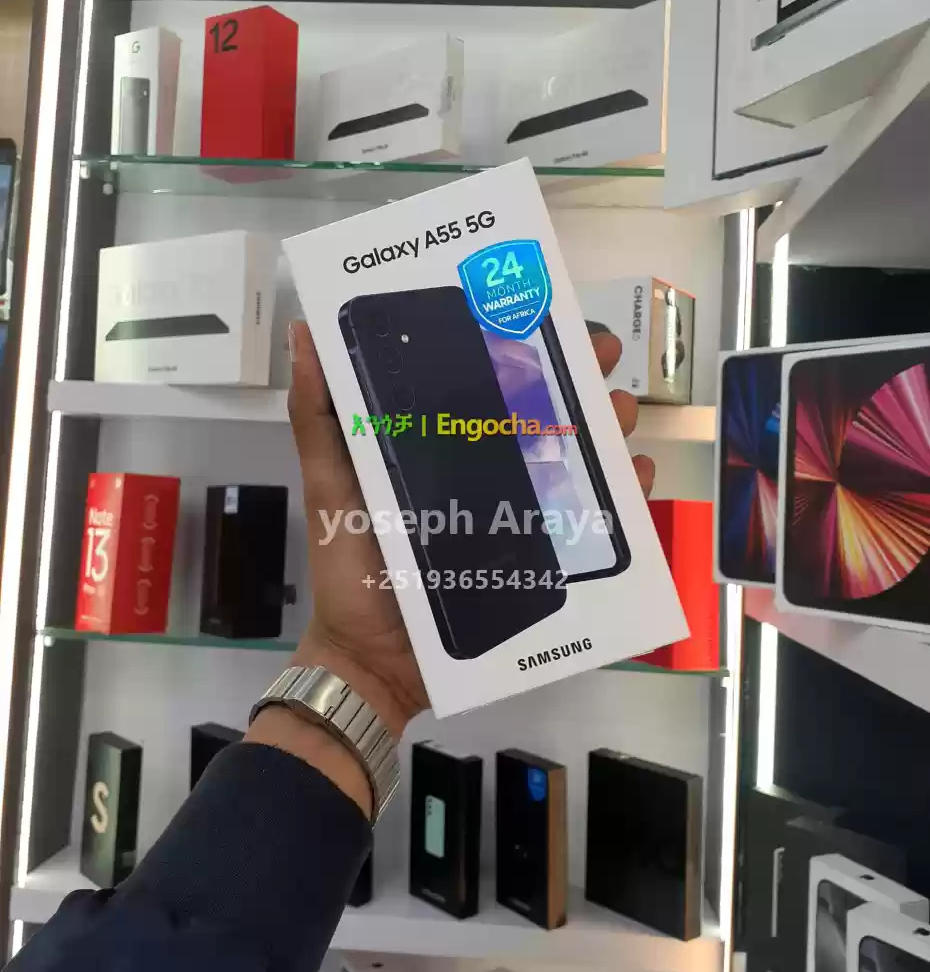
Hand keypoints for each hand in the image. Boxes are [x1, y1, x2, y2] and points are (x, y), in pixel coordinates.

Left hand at [286, 321, 654, 737]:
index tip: (546, 313)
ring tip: (620, 411)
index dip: (519, 344)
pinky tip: (635, 476)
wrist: (374, 658)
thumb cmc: (349, 565)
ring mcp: (515, 514)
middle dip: (576, 377)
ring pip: (573, 460)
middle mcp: (483, 471)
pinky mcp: (538, 560)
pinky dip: (619, 497)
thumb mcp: (328, 483)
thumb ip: (318, 414)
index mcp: (439, 445)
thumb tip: (303, 333)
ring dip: (605, 428)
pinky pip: (588, 523)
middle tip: (600, 354)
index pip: (485, 382)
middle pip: (539, 413)